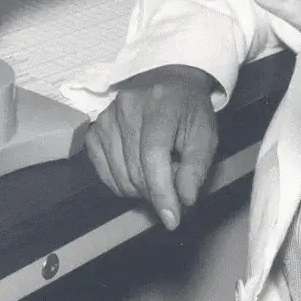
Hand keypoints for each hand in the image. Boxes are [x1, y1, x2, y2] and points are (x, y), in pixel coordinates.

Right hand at [85, 65, 218, 229]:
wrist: (169, 82)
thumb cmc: (190, 111)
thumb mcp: (206, 134)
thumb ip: (197, 167)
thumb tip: (184, 199)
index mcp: (160, 104)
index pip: (153, 156)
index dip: (161, 191)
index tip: (172, 219)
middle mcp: (126, 107)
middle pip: (135, 170)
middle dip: (156, 191)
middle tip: (173, 186)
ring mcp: (106, 118)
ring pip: (119, 176)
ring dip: (140, 189)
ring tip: (158, 174)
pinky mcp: (94, 130)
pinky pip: (104, 172)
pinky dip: (121, 183)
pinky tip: (137, 171)